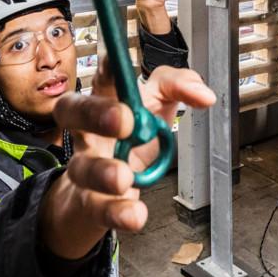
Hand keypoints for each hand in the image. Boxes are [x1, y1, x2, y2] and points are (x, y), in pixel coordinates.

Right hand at [40, 60, 214, 258]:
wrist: (109, 193)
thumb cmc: (132, 141)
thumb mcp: (157, 106)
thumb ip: (179, 88)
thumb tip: (204, 94)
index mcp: (106, 100)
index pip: (103, 76)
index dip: (111, 67)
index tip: (120, 63)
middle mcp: (89, 131)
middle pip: (72, 110)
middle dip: (95, 112)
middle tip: (124, 121)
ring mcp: (86, 168)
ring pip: (82, 166)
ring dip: (102, 171)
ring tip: (124, 177)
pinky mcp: (90, 204)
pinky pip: (98, 209)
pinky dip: (118, 212)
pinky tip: (134, 214)